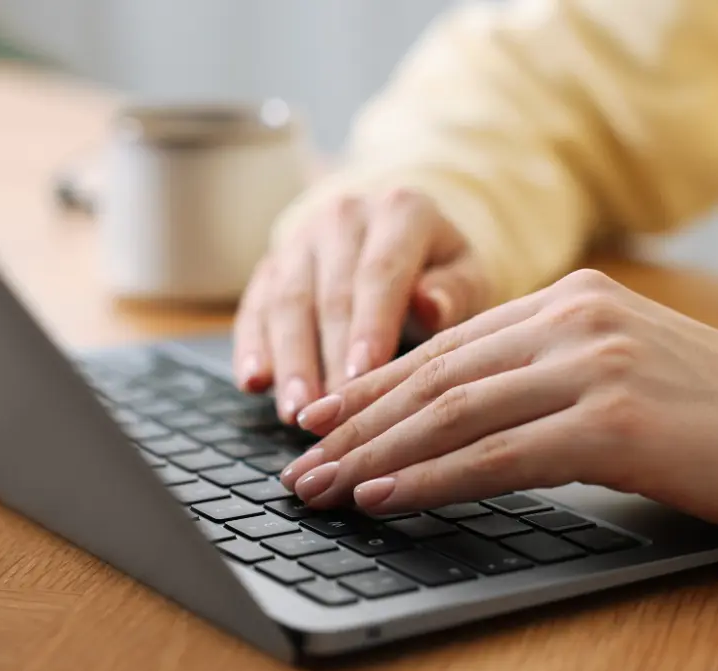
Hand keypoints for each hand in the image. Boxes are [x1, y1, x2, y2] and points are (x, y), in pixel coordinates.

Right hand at [232, 189, 491, 423]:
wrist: (397, 236)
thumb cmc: (440, 271)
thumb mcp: (465, 276)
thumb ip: (454, 292)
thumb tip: (432, 306)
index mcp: (400, 211)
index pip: (381, 271)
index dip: (370, 324)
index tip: (363, 373)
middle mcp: (344, 217)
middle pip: (330, 293)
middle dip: (326, 357)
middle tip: (328, 412)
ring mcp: (301, 240)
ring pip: (287, 303)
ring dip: (289, 361)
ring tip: (295, 412)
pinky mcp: (271, 266)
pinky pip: (255, 307)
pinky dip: (252, 347)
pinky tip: (253, 383)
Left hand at [279, 269, 717, 542]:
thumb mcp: (627, 373)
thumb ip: (550, 376)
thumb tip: (462, 420)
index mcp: (575, 301)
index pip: (449, 347)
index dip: (376, 387)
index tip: (324, 421)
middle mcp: (577, 320)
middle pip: (437, 377)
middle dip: (357, 424)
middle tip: (299, 462)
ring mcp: (596, 366)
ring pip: (454, 413)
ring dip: (374, 454)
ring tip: (320, 487)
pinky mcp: (616, 423)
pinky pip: (498, 456)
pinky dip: (432, 479)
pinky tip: (385, 496)